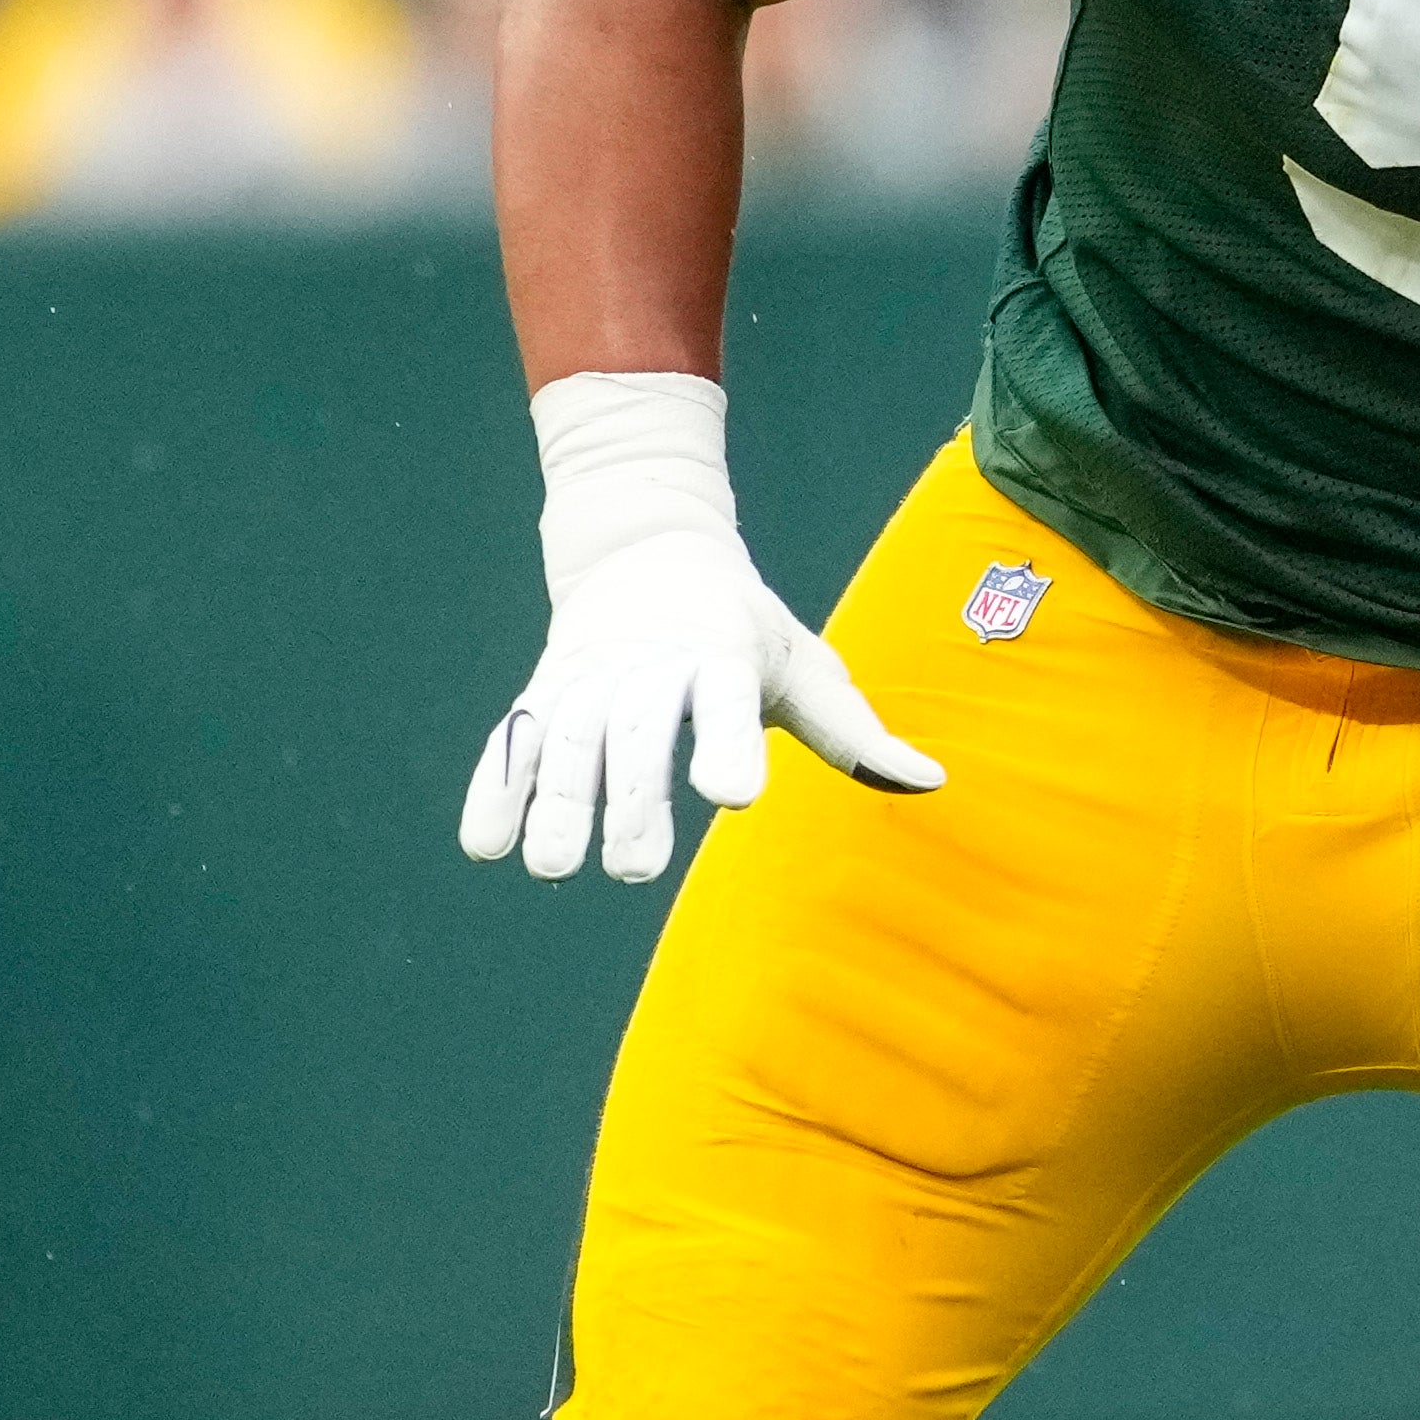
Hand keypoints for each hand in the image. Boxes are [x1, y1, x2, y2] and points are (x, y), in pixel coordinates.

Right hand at [456, 371, 943, 885]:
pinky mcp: (542, 692)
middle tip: (636, 869)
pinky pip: (511, 741)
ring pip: (566, 738)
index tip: (730, 795)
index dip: (724, 743)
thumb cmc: (745, 627)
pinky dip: (495, 789)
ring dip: (556, 802)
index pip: (723, 698)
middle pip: (635, 729)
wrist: (647, 550)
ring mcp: (588, 677)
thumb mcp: (804, 663)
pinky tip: (485, 847)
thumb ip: (856, 730)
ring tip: (555, 866)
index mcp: (721, 653)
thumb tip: (934, 781)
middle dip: (631, 796)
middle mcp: (649, 663)